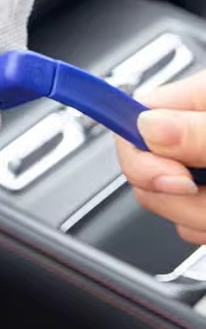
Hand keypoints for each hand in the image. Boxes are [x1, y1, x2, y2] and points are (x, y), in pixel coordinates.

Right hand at [116, 71, 205, 244]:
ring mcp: (200, 169)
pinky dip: (205, 230)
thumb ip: (199, 129)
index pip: (131, 115)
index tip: (174, 181)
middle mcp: (192, 132)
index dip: (138, 152)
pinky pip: (188, 225)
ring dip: (197, 218)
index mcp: (197, 99)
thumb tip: (146, 128)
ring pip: (165, 204)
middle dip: (175, 196)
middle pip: (142, 169)